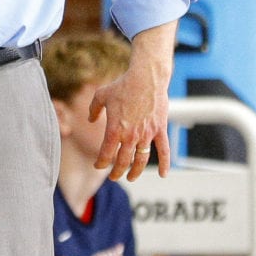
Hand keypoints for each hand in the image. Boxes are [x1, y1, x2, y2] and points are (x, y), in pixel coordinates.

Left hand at [89, 48, 171, 180]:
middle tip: (114, 176)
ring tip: (131, 177)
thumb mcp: (101, 95)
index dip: (101, 162)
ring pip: (141, 159)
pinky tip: (163, 175)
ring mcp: (147, 134)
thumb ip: (93, 110)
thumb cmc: (123, 85)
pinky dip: (165, 164)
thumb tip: (91, 120)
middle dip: (117, 171)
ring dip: (135, 171)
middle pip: (123, 161)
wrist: (146, 78)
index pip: (106, 153)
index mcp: (115, 129)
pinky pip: (164, 150)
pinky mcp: (160, 129)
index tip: (98, 165)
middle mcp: (130, 135)